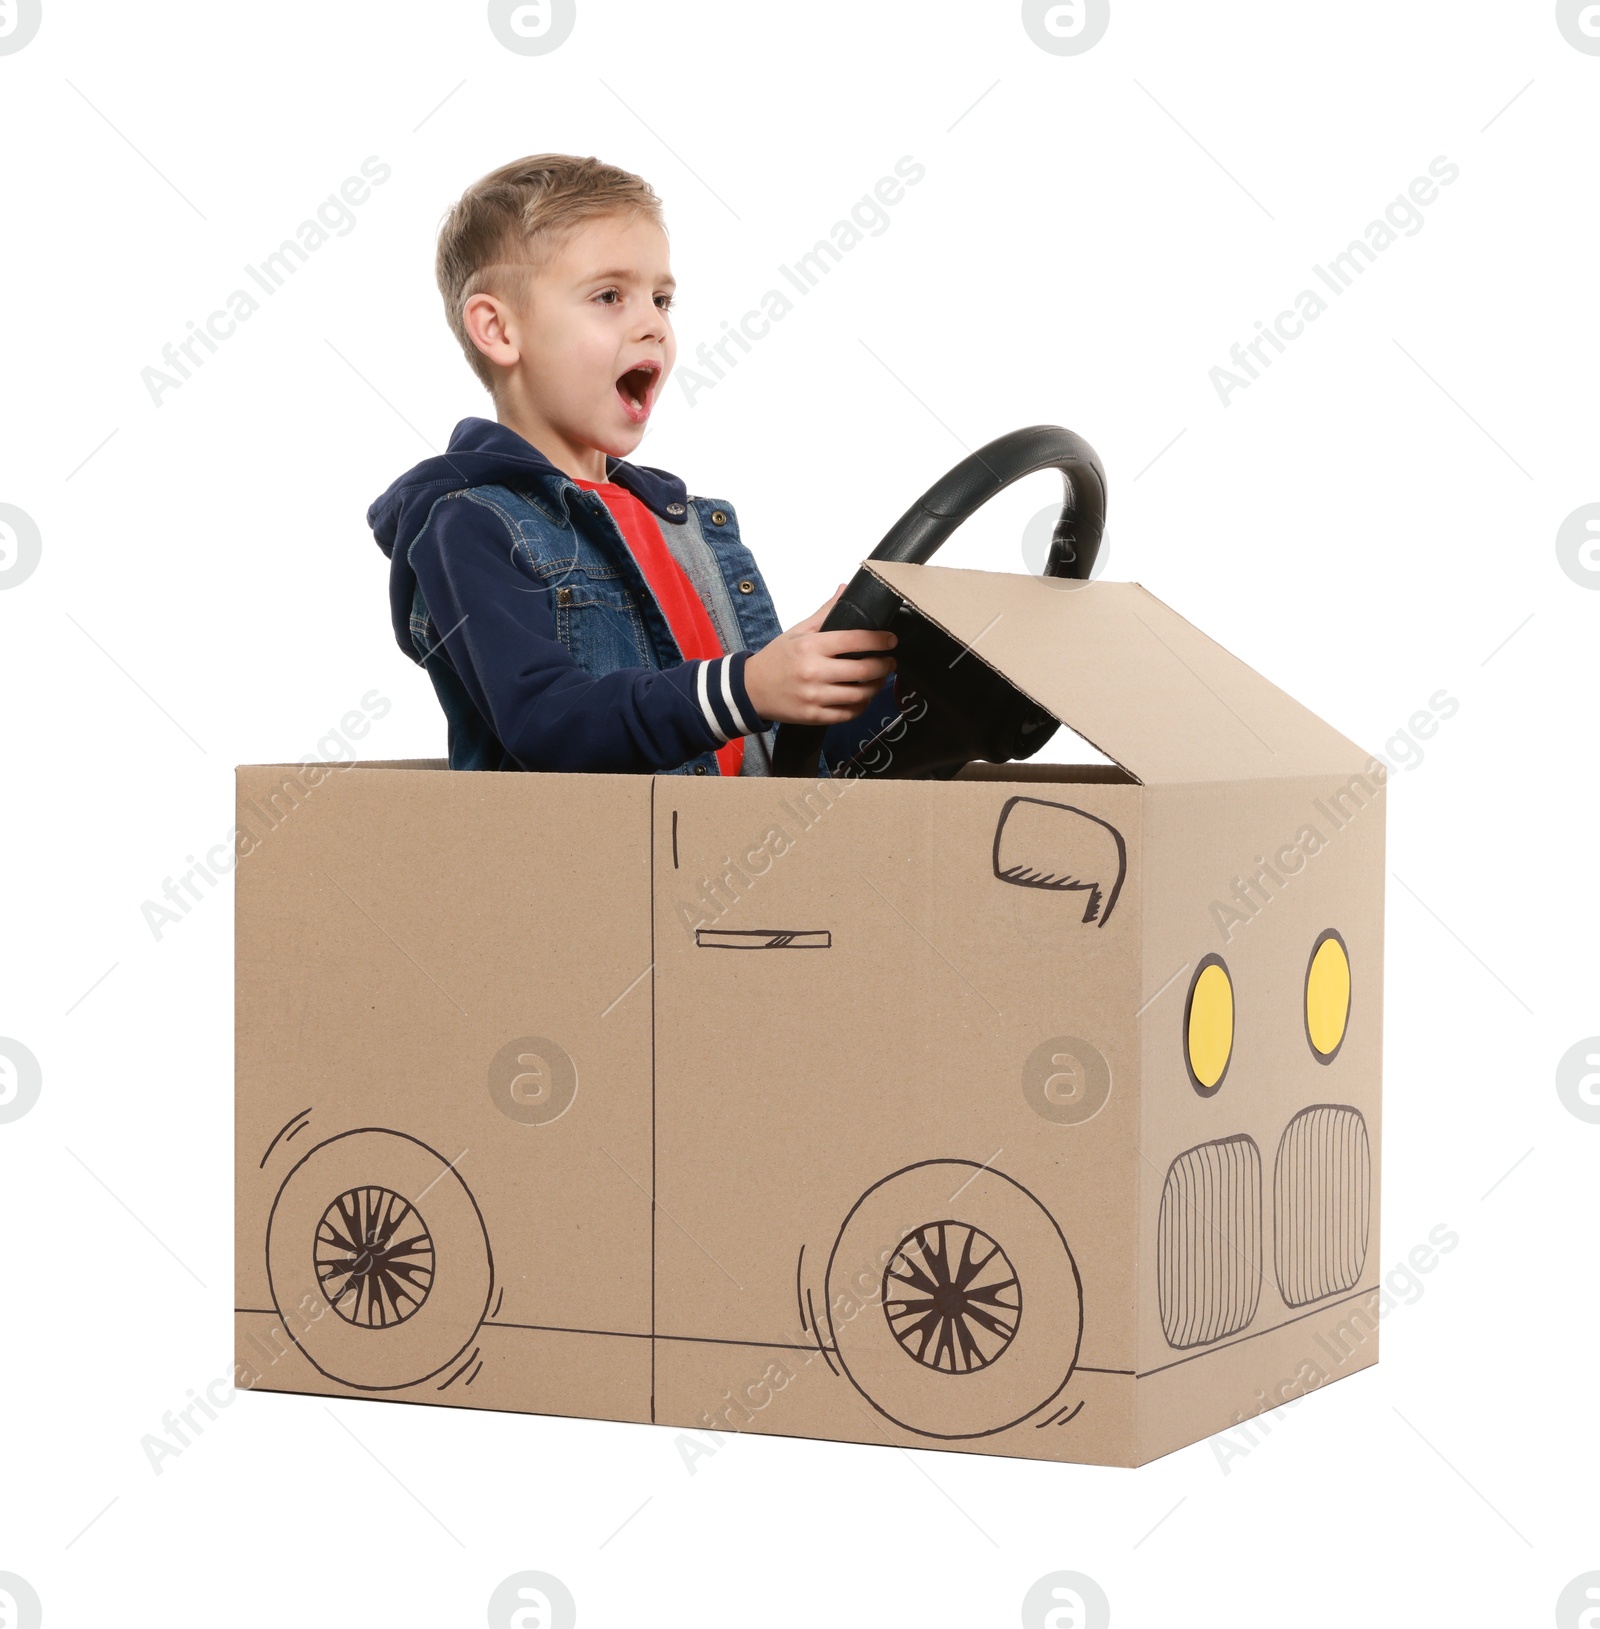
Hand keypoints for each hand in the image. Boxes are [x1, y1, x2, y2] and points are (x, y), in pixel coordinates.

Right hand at [743, 582, 897, 725]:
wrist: (751, 689)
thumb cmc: (776, 659)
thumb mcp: (798, 631)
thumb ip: (825, 613)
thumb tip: (844, 589)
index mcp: (811, 647)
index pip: (855, 640)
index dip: (879, 639)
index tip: (891, 640)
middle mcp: (814, 672)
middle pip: (863, 670)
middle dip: (884, 665)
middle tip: (889, 661)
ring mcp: (814, 697)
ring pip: (860, 694)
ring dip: (876, 686)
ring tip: (878, 679)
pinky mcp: (814, 716)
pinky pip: (848, 714)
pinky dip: (861, 705)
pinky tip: (863, 697)